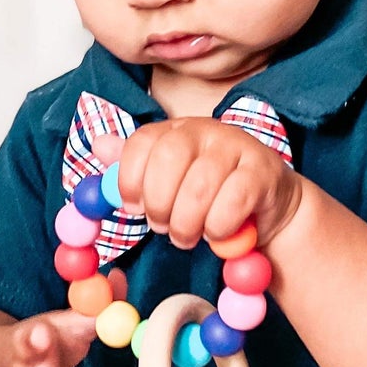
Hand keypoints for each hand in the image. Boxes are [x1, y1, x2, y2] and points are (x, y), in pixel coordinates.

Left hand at [115, 117, 303, 250]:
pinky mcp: (262, 172)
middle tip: (163, 228)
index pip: (141, 142)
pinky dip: (219, 228)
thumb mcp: (169, 181)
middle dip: (159, 204)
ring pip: (199, 187)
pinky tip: (219, 233)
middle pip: (168, 160)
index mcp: (176, 129)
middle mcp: (205, 129)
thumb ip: (135, 165)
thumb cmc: (211, 195)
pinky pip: (232, 202)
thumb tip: (99, 144)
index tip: (134, 208)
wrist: (268, 207)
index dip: (129, 179)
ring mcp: (237, 146)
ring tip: (188, 237)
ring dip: (187, 224)